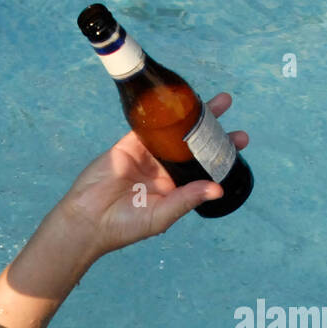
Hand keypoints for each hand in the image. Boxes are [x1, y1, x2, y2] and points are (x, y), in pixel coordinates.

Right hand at [61, 93, 248, 258]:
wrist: (87, 220)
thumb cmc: (123, 226)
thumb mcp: (161, 216)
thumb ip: (187, 199)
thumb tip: (218, 189)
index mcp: (174, 188)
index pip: (202, 167)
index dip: (220, 154)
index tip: (240, 142)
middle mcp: (163, 170)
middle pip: (193, 145)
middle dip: (213, 131)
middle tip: (231, 116)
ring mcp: (147, 156)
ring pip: (175, 132)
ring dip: (194, 116)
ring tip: (218, 102)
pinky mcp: (129, 145)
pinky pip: (148, 126)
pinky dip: (162, 113)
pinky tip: (179, 102)